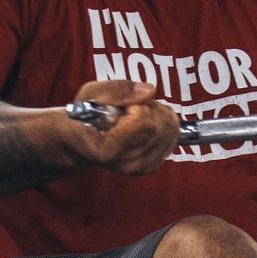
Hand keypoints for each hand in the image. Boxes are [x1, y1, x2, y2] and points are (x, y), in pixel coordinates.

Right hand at [63, 80, 180, 174]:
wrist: (82, 141)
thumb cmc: (83, 117)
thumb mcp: (91, 94)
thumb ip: (118, 90)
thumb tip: (150, 90)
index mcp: (108, 150)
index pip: (142, 120)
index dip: (135, 105)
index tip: (122, 107)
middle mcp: (127, 164)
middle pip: (161, 125)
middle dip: (151, 107)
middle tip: (131, 107)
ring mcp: (141, 168)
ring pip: (172, 130)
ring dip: (159, 114)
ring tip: (137, 114)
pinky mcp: (152, 167)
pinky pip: (174, 137)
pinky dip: (164, 125)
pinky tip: (145, 125)